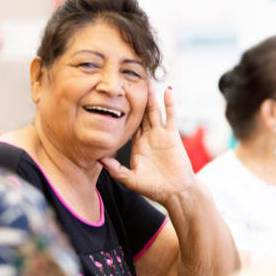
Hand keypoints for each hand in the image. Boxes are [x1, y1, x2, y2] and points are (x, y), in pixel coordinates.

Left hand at [99, 83, 194, 204]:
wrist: (176, 192)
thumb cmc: (155, 189)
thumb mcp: (131, 180)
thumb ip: (116, 170)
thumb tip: (99, 159)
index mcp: (137, 146)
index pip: (127, 125)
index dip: (121, 113)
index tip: (113, 99)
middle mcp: (148, 137)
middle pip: (141, 114)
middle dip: (136, 100)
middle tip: (130, 83)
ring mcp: (161, 135)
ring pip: (154, 112)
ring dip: (151, 98)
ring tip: (147, 82)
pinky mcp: (172, 135)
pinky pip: (170, 116)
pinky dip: (169, 103)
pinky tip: (168, 90)